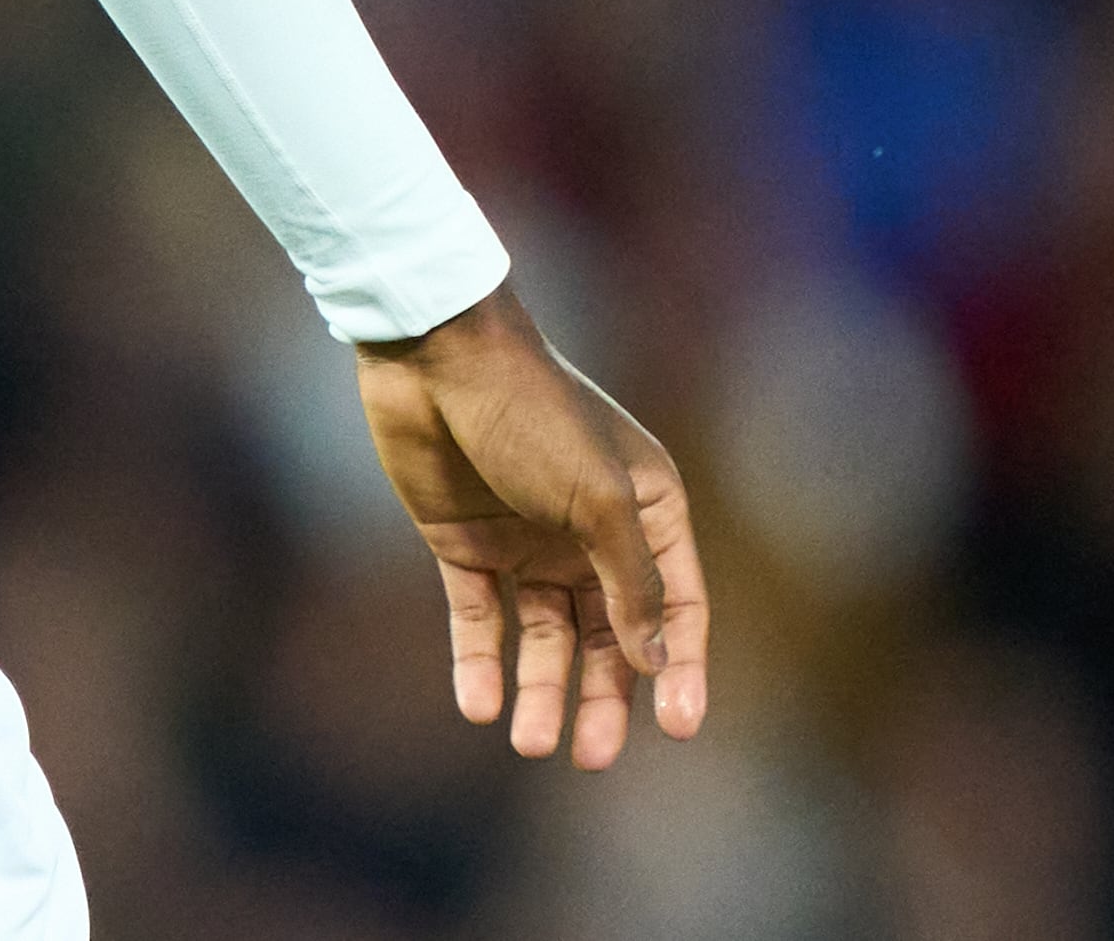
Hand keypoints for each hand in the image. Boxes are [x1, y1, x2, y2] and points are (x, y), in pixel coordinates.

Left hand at [351, 284, 710, 766]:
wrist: (433, 356)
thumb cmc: (534, 415)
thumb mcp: (600, 499)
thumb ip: (631, 582)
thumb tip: (655, 661)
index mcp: (646, 510)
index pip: (676, 606)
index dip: (680, 667)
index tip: (678, 727)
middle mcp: (591, 532)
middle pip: (608, 637)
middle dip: (603, 698)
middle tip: (590, 757)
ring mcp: (527, 539)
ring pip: (544, 637)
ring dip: (541, 691)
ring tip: (530, 743)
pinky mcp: (465, 543)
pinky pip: (478, 617)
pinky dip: (480, 662)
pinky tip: (480, 704)